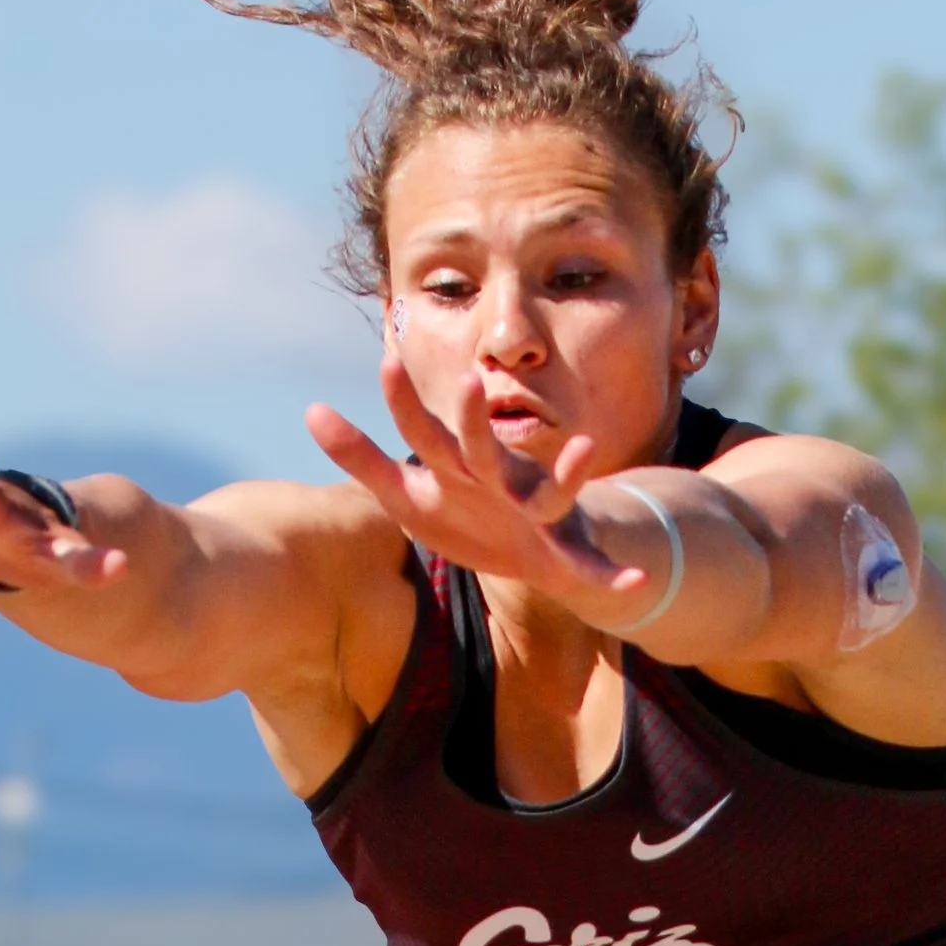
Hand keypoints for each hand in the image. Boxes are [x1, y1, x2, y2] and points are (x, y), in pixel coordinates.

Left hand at [305, 347, 656, 620]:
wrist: (531, 551)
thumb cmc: (463, 514)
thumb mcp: (407, 494)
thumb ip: (360, 456)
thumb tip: (310, 410)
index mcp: (457, 467)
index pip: (424, 432)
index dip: (405, 403)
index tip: (385, 360)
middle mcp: (499, 480)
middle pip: (483, 449)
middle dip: (475, 422)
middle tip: (465, 384)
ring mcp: (536, 511)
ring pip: (550, 493)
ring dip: (569, 473)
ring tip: (588, 451)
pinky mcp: (564, 552)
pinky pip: (592, 568)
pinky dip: (614, 576)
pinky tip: (636, 585)